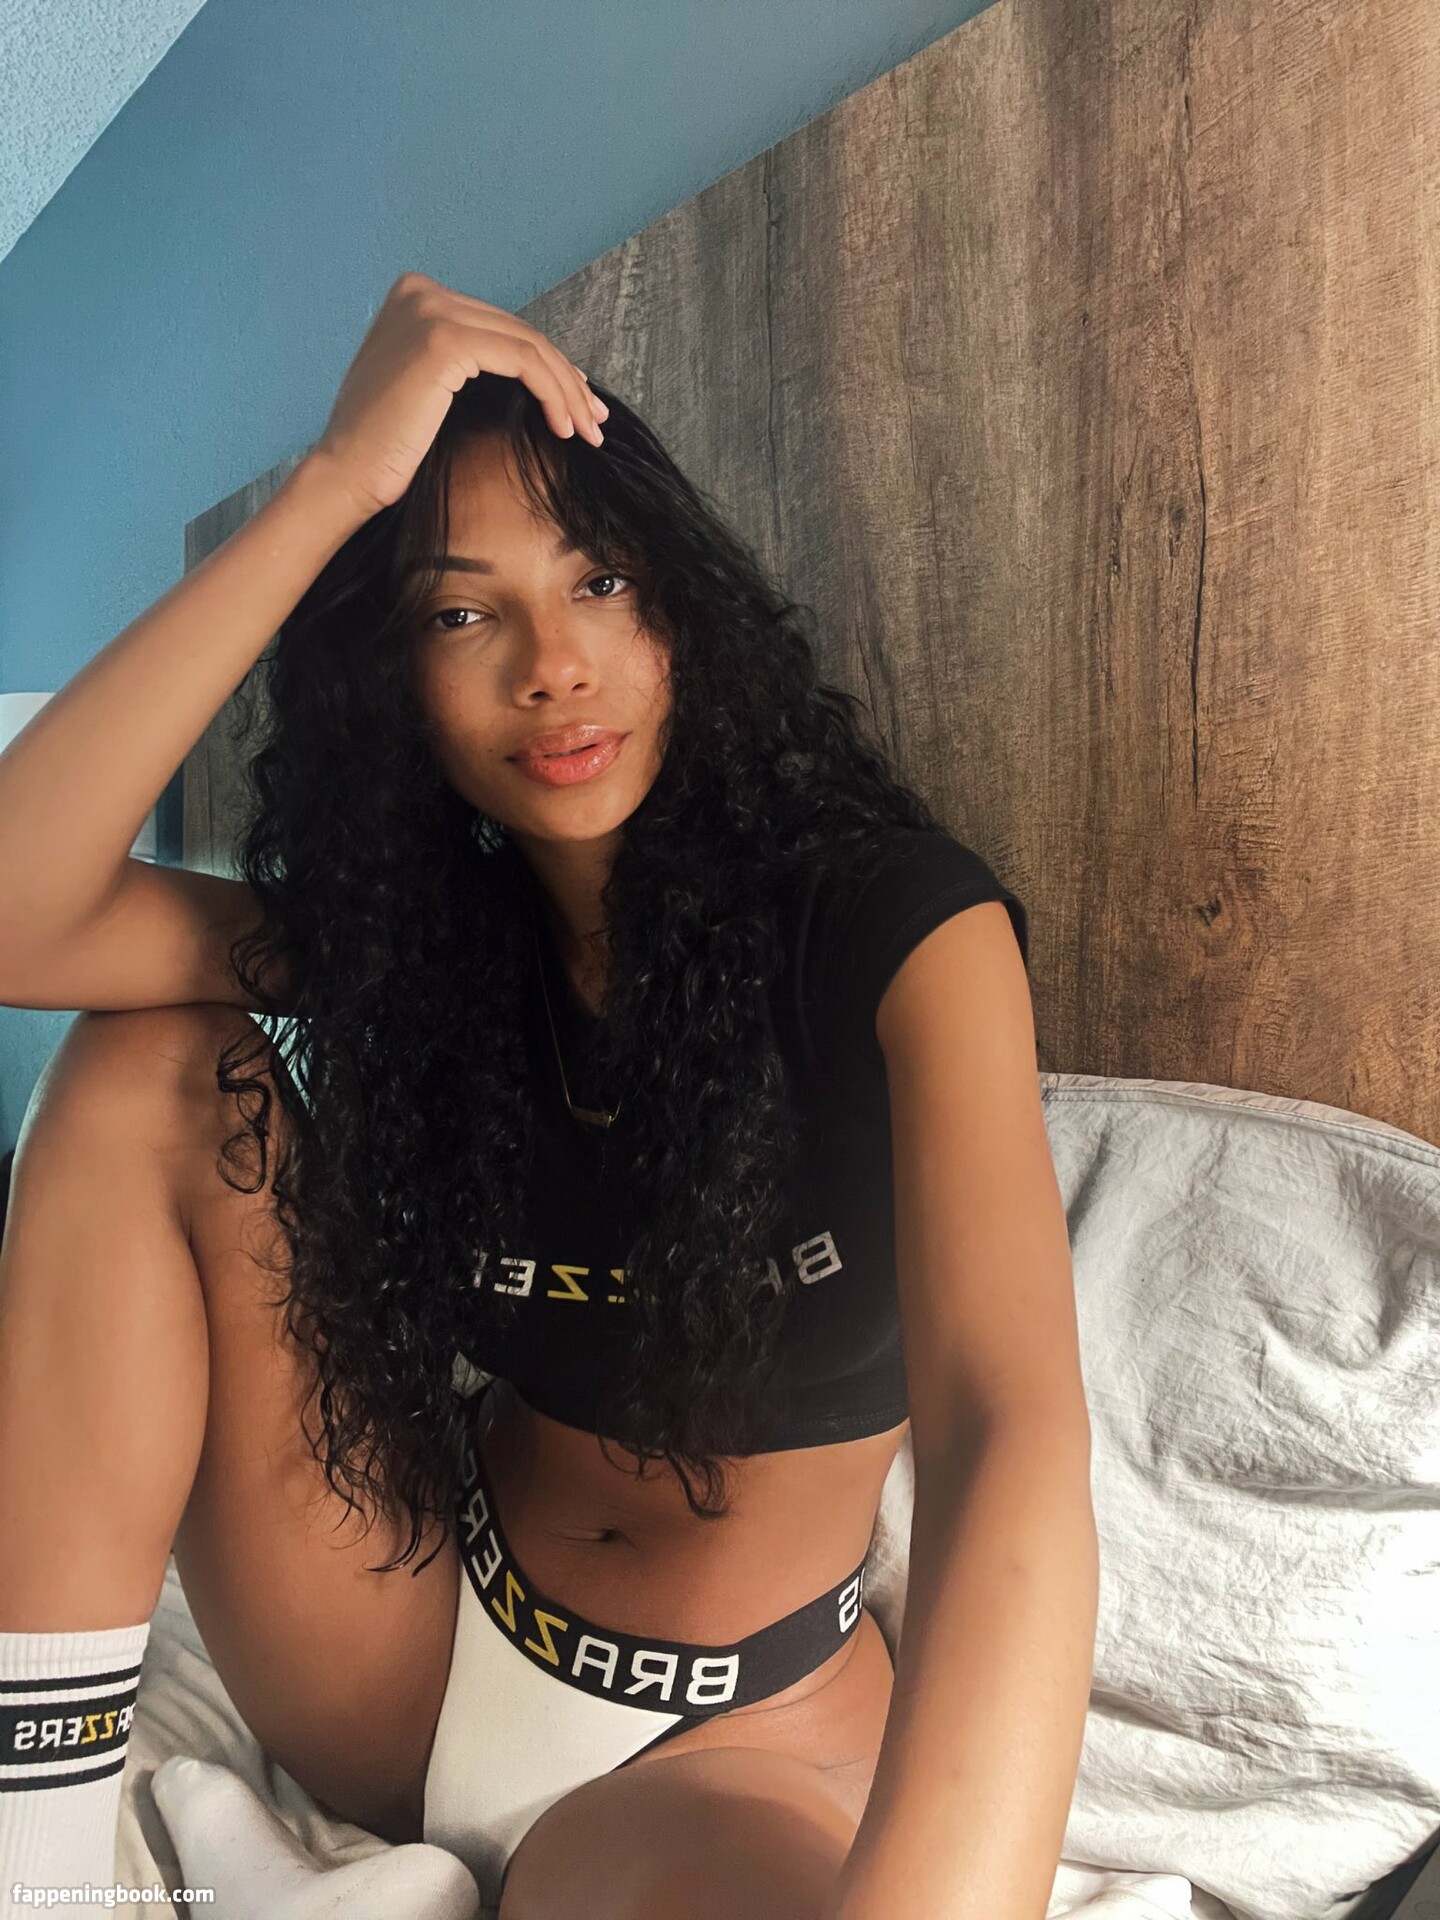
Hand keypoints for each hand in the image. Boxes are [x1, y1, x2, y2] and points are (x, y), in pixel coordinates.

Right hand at [310, 270, 608, 522]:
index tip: (578, 402)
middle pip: (518, 332)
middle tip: (595, 420)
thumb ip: (464, 363)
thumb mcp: (427, 388)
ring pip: (528, 345)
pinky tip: (564, 426)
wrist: (347, 474)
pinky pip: (523, 361)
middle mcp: (421, 291)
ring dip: (567, 390)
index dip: (548, 364)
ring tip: (588, 431)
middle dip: (566, 378)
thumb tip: (530, 366)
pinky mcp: (445, 340)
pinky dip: (552, 393)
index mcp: (415, 295)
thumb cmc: (386, 446)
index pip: (501, 327)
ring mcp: (431, 311)